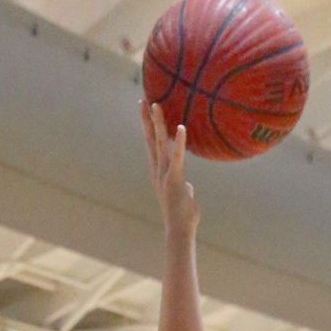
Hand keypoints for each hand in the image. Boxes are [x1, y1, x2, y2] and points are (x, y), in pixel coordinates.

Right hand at [141, 99, 198, 236]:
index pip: (152, 144)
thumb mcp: (183, 196)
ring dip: (159, 124)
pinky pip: (178, 156)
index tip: (146, 109)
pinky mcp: (175, 179)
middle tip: (143, 100)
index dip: (149, 126)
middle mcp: (159, 169)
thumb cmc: (182, 215)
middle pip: (151, 139)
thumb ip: (183, 187)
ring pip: (161, 143)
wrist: (179, 230)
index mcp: (159, 171)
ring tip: (155, 105)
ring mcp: (165, 173)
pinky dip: (180, 142)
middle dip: (147, 119)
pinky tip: (181, 127)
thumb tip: (187, 186)